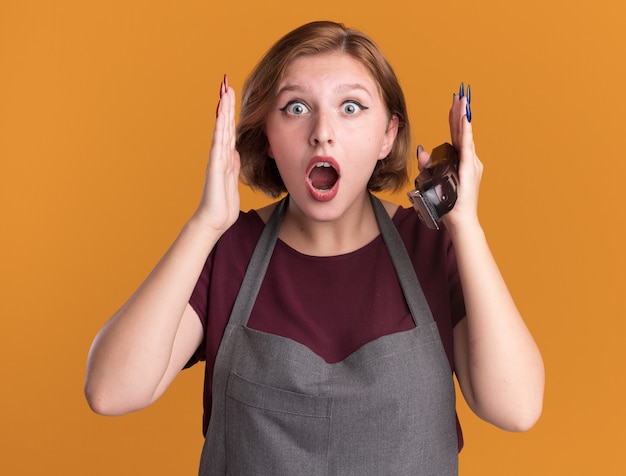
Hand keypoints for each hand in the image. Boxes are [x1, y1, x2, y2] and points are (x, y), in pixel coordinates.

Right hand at [194, 75, 240, 235]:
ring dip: (223, 109)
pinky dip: (220, 126)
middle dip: (225, 103)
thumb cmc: (223, 203)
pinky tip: (221, 114)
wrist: (214, 219)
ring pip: (221, 128)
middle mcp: (220, 154)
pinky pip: (218, 141)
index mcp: (226, 157)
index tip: (231, 94)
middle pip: (224, 123)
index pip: (229, 129)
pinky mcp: (215, 165)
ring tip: (224, 90)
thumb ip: (233, 163)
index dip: (231, 112)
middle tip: (225, 82)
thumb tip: (235, 150)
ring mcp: (217, 158)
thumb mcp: (233, 179)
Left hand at [416, 83, 482, 231]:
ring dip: (463, 118)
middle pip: (461, 131)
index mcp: (459, 160)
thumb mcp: (432, 179)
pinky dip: (465, 134)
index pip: (456, 134)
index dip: (455, 118)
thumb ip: (427, 164)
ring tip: (462, 102)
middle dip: (460, 112)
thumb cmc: (447, 202)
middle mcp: (468, 159)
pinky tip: (464, 122)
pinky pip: (466, 148)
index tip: (454, 102)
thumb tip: (422, 150)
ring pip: (465, 136)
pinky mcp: (468, 170)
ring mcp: (470, 164)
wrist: (459, 220)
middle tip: (459, 94)